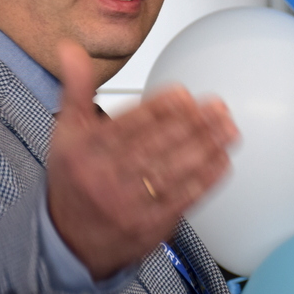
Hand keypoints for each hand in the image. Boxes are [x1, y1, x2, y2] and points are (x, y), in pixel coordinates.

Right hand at [46, 41, 237, 279]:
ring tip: (227, 128)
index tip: (183, 94)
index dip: (158, 108)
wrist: (68, 243)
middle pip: (155, 147)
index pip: (127, 125)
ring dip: (205, 148)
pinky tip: (222, 160)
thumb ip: (76, 90)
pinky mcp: (150, 226)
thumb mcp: (66, 134)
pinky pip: (182, 200)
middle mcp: (106, 178)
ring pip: (172, 172)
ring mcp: (129, 205)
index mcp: (85, 152)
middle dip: (191, 124)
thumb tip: (72, 50)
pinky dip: (205, 180)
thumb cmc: (73, 181)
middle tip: (217, 106)